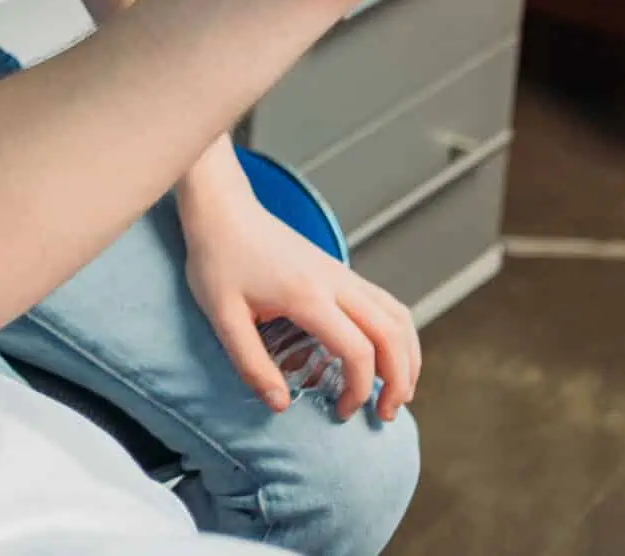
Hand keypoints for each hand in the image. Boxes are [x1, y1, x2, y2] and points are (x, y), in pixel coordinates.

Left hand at [181, 189, 419, 420]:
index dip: (360, 389)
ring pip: (398, 316)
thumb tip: (281, 405)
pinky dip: (398, 334)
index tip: (341, 412)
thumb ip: (250, 363)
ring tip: (396, 391)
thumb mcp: (222, 315)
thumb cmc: (217, 260)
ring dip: (407, 357)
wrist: (223, 210)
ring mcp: (343, 273)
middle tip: (384, 414)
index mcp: (308, 295)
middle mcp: (336, 282)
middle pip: (392, 335)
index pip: (357, 350)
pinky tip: (386, 355)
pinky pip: (387, 303)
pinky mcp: (341, 270)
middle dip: (399, 380)